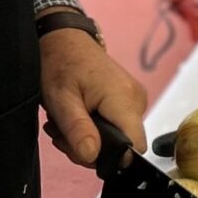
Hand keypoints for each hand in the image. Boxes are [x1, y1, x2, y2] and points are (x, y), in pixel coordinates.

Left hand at [41, 28, 146, 166]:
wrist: (65, 40)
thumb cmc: (61, 63)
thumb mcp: (61, 100)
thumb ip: (78, 130)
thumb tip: (92, 157)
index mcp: (124, 100)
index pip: (134, 147)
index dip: (110, 157)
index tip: (82, 149)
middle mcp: (137, 101)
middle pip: (124, 145)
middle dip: (91, 148)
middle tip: (63, 134)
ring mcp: (135, 101)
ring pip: (119, 139)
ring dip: (90, 139)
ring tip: (67, 123)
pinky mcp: (130, 101)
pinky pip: (118, 127)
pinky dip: (96, 129)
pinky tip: (78, 118)